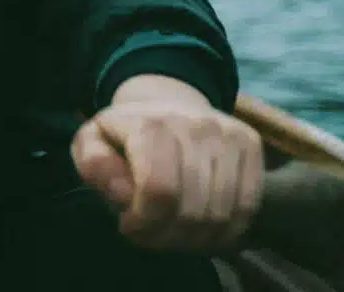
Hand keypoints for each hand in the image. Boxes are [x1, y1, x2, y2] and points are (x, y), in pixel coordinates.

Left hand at [71, 90, 264, 251]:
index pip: (159, 191)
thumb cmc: (125, 134)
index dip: (145, 222)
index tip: (130, 224)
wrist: (165, 103)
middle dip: (168, 237)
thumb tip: (123, 192)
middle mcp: (195, 124)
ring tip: (174, 232)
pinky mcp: (250, 143)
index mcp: (151, 124)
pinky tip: (202, 228)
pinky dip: (225, 231)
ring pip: (222, 215)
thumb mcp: (93, 143)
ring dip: (196, 239)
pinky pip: (248, 208)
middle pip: (193, 210)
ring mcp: (227, 133)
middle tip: (152, 235)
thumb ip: (96, 165)